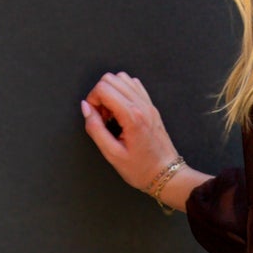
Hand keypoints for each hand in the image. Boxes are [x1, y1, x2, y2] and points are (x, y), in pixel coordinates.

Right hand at [80, 70, 176, 192]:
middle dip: (100, 95)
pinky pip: (134, 86)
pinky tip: (121, 111)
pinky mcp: (151, 106)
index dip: (92, 100)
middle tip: (101, 117)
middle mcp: (142, 105)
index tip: (94, 117)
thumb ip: (95, 129)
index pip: (104, 88)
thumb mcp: (112, 154)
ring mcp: (148, 104)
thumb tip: (86, 108)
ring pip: (122, 78)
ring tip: (111, 115)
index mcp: (132, 116)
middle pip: (111, 78)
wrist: (166, 174)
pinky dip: (122, 92)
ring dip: (111, 92)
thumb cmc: (141, 169)